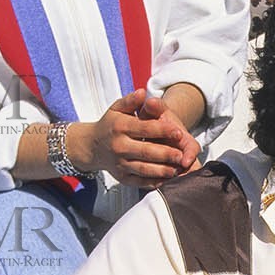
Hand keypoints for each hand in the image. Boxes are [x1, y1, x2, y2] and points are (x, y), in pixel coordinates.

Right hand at [71, 88, 192, 185]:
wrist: (92, 146)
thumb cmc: (110, 125)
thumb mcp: (117, 109)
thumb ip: (131, 101)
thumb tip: (143, 92)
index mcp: (120, 127)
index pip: (145, 129)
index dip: (163, 131)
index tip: (179, 132)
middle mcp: (119, 146)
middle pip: (146, 151)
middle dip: (166, 153)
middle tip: (181, 155)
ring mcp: (119, 164)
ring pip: (144, 169)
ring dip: (162, 170)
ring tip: (177, 169)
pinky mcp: (122, 177)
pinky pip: (140, 182)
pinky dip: (154, 182)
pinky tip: (167, 179)